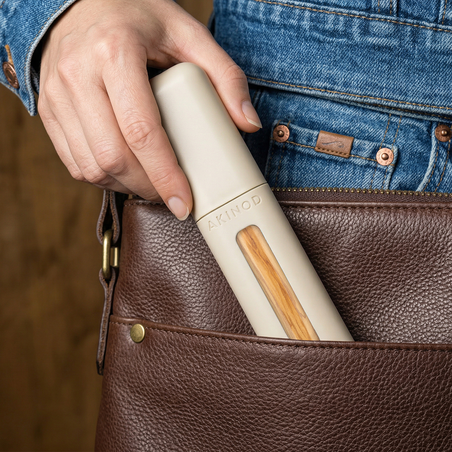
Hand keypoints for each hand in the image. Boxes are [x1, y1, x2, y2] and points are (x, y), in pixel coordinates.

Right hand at [38, 0, 260, 219]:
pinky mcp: (49, 112)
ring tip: (152, 183)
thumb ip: (224, 76)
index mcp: (115, 52)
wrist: (77, 5)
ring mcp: (57, 96)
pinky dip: (104, 178)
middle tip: (173, 193)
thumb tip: (248, 123)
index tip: (184, 202)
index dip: (165, 175)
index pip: (141, 130)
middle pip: (114, 157)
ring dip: (126, 186)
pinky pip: (75, 163)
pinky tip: (126, 172)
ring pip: (92, 167)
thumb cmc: (136, 18)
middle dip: (148, 187)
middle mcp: (78, 75)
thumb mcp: (187, 34)